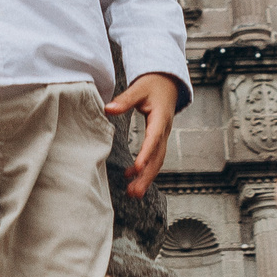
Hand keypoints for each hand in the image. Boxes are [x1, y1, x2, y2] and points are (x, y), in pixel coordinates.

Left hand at [104, 72, 179, 196]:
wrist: (168, 83)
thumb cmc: (153, 85)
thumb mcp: (139, 88)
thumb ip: (124, 99)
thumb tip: (108, 109)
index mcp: (160, 118)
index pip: (153, 139)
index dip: (146, 154)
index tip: (137, 167)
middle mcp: (164, 131)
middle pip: (158, 157)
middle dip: (147, 175)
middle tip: (135, 191)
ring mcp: (163, 137)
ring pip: (157, 161)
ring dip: (146, 178)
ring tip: (133, 193)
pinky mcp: (158, 139)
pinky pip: (153, 158)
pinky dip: (144, 169)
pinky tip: (130, 177)